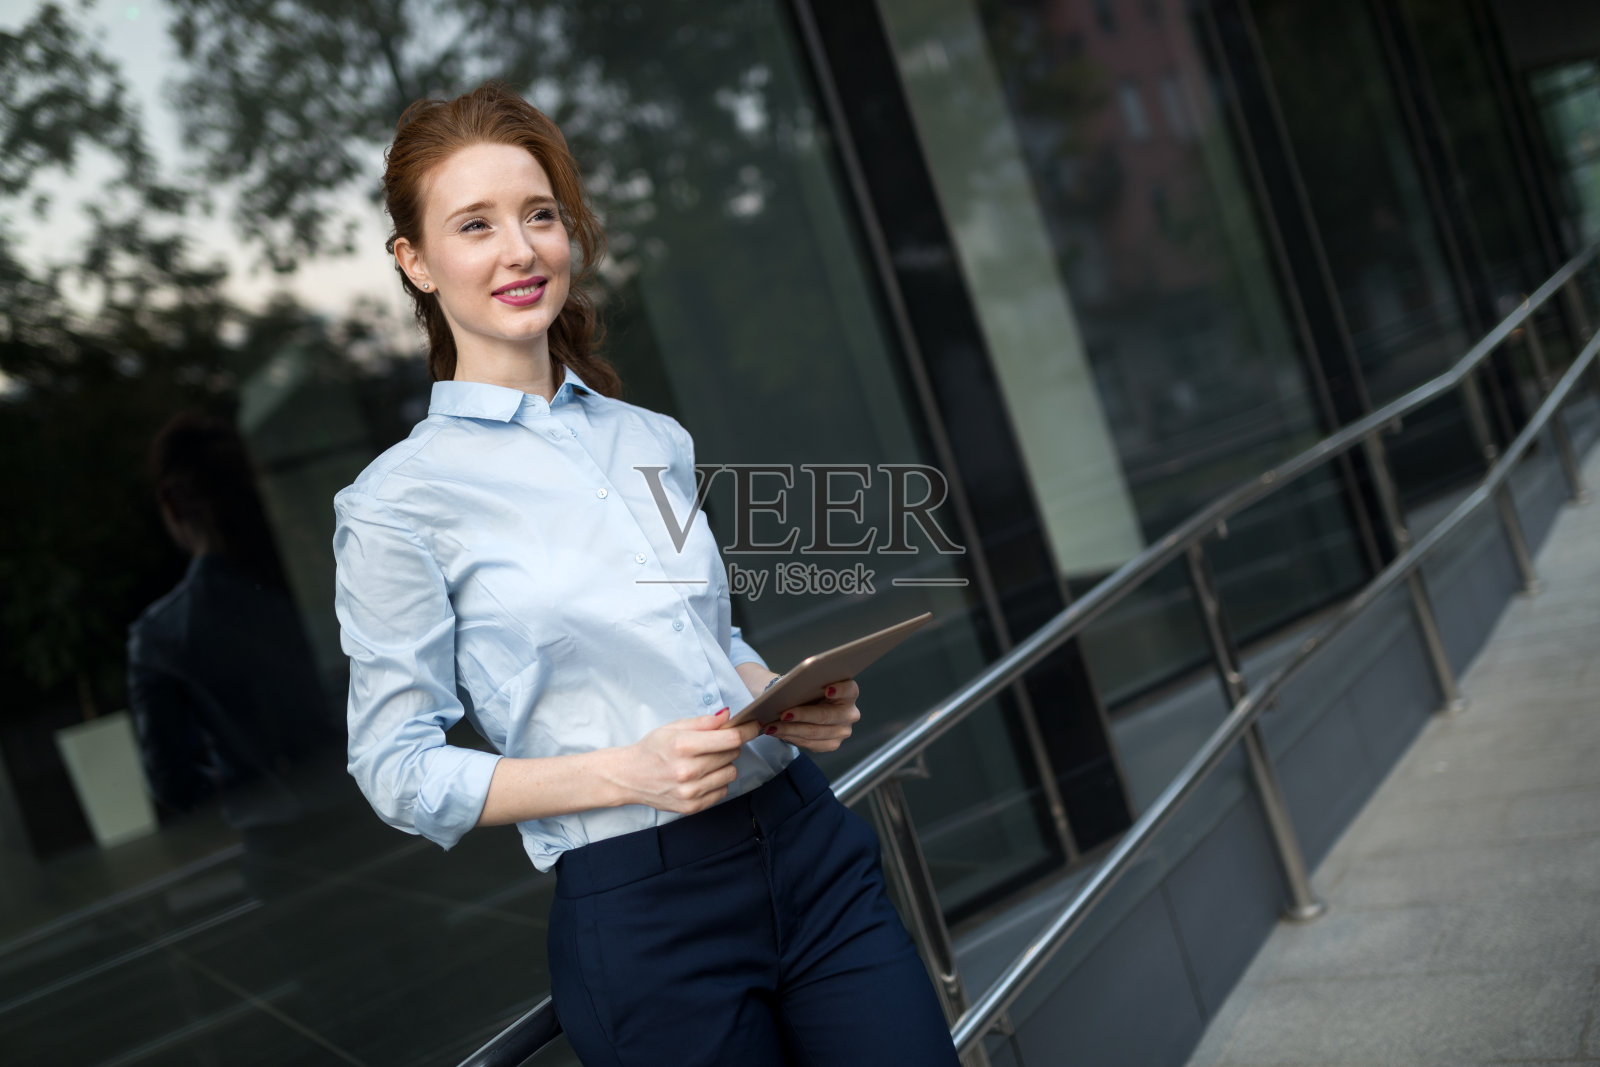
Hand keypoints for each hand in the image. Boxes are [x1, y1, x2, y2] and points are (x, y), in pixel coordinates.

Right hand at [617, 709, 762, 813]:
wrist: (629, 777)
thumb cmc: (652, 749)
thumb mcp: (673, 727)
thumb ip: (703, 722)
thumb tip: (728, 715)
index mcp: (683, 745)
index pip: (730, 739)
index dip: (747, 730)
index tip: (754, 725)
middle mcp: (687, 770)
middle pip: (732, 754)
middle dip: (729, 745)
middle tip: (714, 744)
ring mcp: (690, 791)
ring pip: (731, 773)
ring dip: (724, 764)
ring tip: (706, 761)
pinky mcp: (691, 807)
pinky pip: (722, 791)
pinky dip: (717, 782)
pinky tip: (702, 776)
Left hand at [763, 679, 859, 753]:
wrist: (805, 704)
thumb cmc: (807, 691)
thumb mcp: (807, 683)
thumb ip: (805, 683)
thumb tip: (787, 688)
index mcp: (849, 692)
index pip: (849, 690)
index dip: (840, 690)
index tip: (827, 689)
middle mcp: (850, 713)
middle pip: (827, 715)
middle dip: (803, 715)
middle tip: (784, 714)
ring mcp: (842, 731)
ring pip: (814, 732)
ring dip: (790, 730)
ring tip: (772, 726)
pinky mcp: (832, 744)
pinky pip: (810, 743)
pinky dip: (791, 737)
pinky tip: (777, 732)